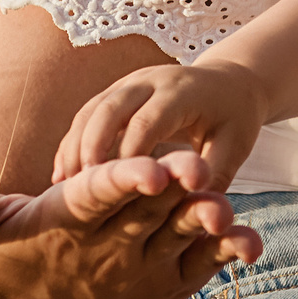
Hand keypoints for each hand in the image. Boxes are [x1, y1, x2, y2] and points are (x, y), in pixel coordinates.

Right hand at [53, 61, 269, 189]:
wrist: (230, 82)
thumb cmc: (234, 120)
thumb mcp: (234, 146)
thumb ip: (216, 176)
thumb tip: (207, 218)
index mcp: (182, 92)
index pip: (148, 121)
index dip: (129, 158)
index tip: (116, 196)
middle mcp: (152, 80)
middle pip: (110, 108)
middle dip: (90, 149)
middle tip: (79, 192)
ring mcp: (130, 82)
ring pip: (92, 110)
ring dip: (74, 148)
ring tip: (62, 191)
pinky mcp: (117, 91)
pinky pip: (87, 114)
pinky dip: (72, 143)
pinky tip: (63, 177)